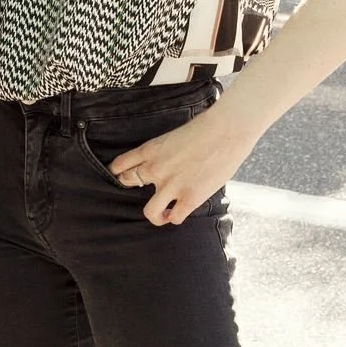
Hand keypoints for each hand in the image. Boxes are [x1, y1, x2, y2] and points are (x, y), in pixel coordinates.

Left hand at [107, 100, 258, 225]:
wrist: (227, 130)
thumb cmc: (206, 128)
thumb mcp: (175, 137)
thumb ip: (165, 153)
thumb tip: (167, 166)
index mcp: (150, 150)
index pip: (120, 164)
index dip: (118, 171)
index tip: (120, 174)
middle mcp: (155, 169)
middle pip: (128, 182)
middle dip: (132, 185)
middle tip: (141, 188)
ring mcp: (171, 186)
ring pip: (150, 211)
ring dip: (154, 213)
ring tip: (160, 213)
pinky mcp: (190, 198)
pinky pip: (174, 217)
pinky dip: (174, 217)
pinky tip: (177, 214)